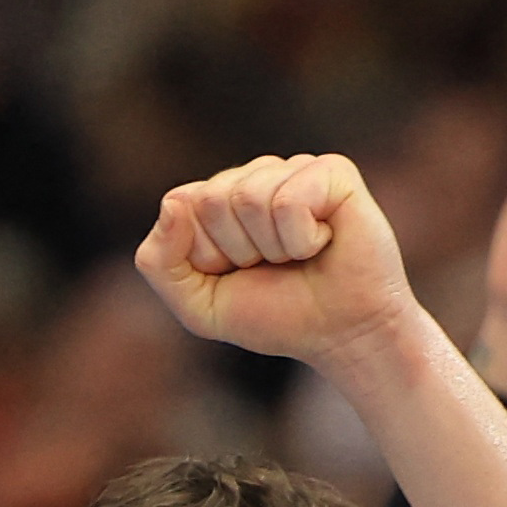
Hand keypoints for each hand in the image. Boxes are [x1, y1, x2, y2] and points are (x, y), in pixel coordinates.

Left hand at [136, 152, 422, 374]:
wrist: (347, 337)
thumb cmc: (280, 318)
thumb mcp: (199, 306)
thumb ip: (159, 262)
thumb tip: (175, 202)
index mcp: (221, 197)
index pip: (181, 204)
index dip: (207, 255)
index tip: (241, 274)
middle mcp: (257, 174)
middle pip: (212, 199)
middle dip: (240, 250)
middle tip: (276, 268)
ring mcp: (295, 169)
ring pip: (250, 197)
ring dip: (274, 248)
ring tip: (301, 257)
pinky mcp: (333, 172)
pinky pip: (289, 200)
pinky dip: (302, 239)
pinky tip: (324, 243)